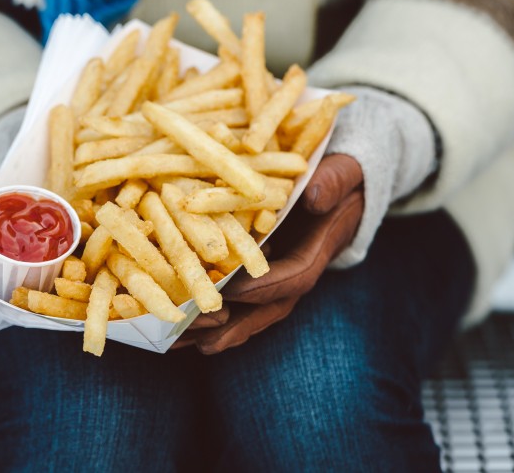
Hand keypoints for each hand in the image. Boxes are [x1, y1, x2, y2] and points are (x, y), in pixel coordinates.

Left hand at [172, 154, 364, 353]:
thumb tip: (313, 197)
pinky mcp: (253, 277)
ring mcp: (272, 279)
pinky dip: (204, 315)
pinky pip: (231, 302)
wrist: (336, 189)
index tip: (232, 290)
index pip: (293, 278)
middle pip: (266, 310)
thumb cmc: (335, 178)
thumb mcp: (340, 171)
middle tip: (203, 339)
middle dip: (236, 326)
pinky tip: (173, 326)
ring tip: (178, 342)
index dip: (264, 286)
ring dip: (213, 330)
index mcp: (314, 252)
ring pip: (245, 313)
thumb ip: (332, 182)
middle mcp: (292, 274)